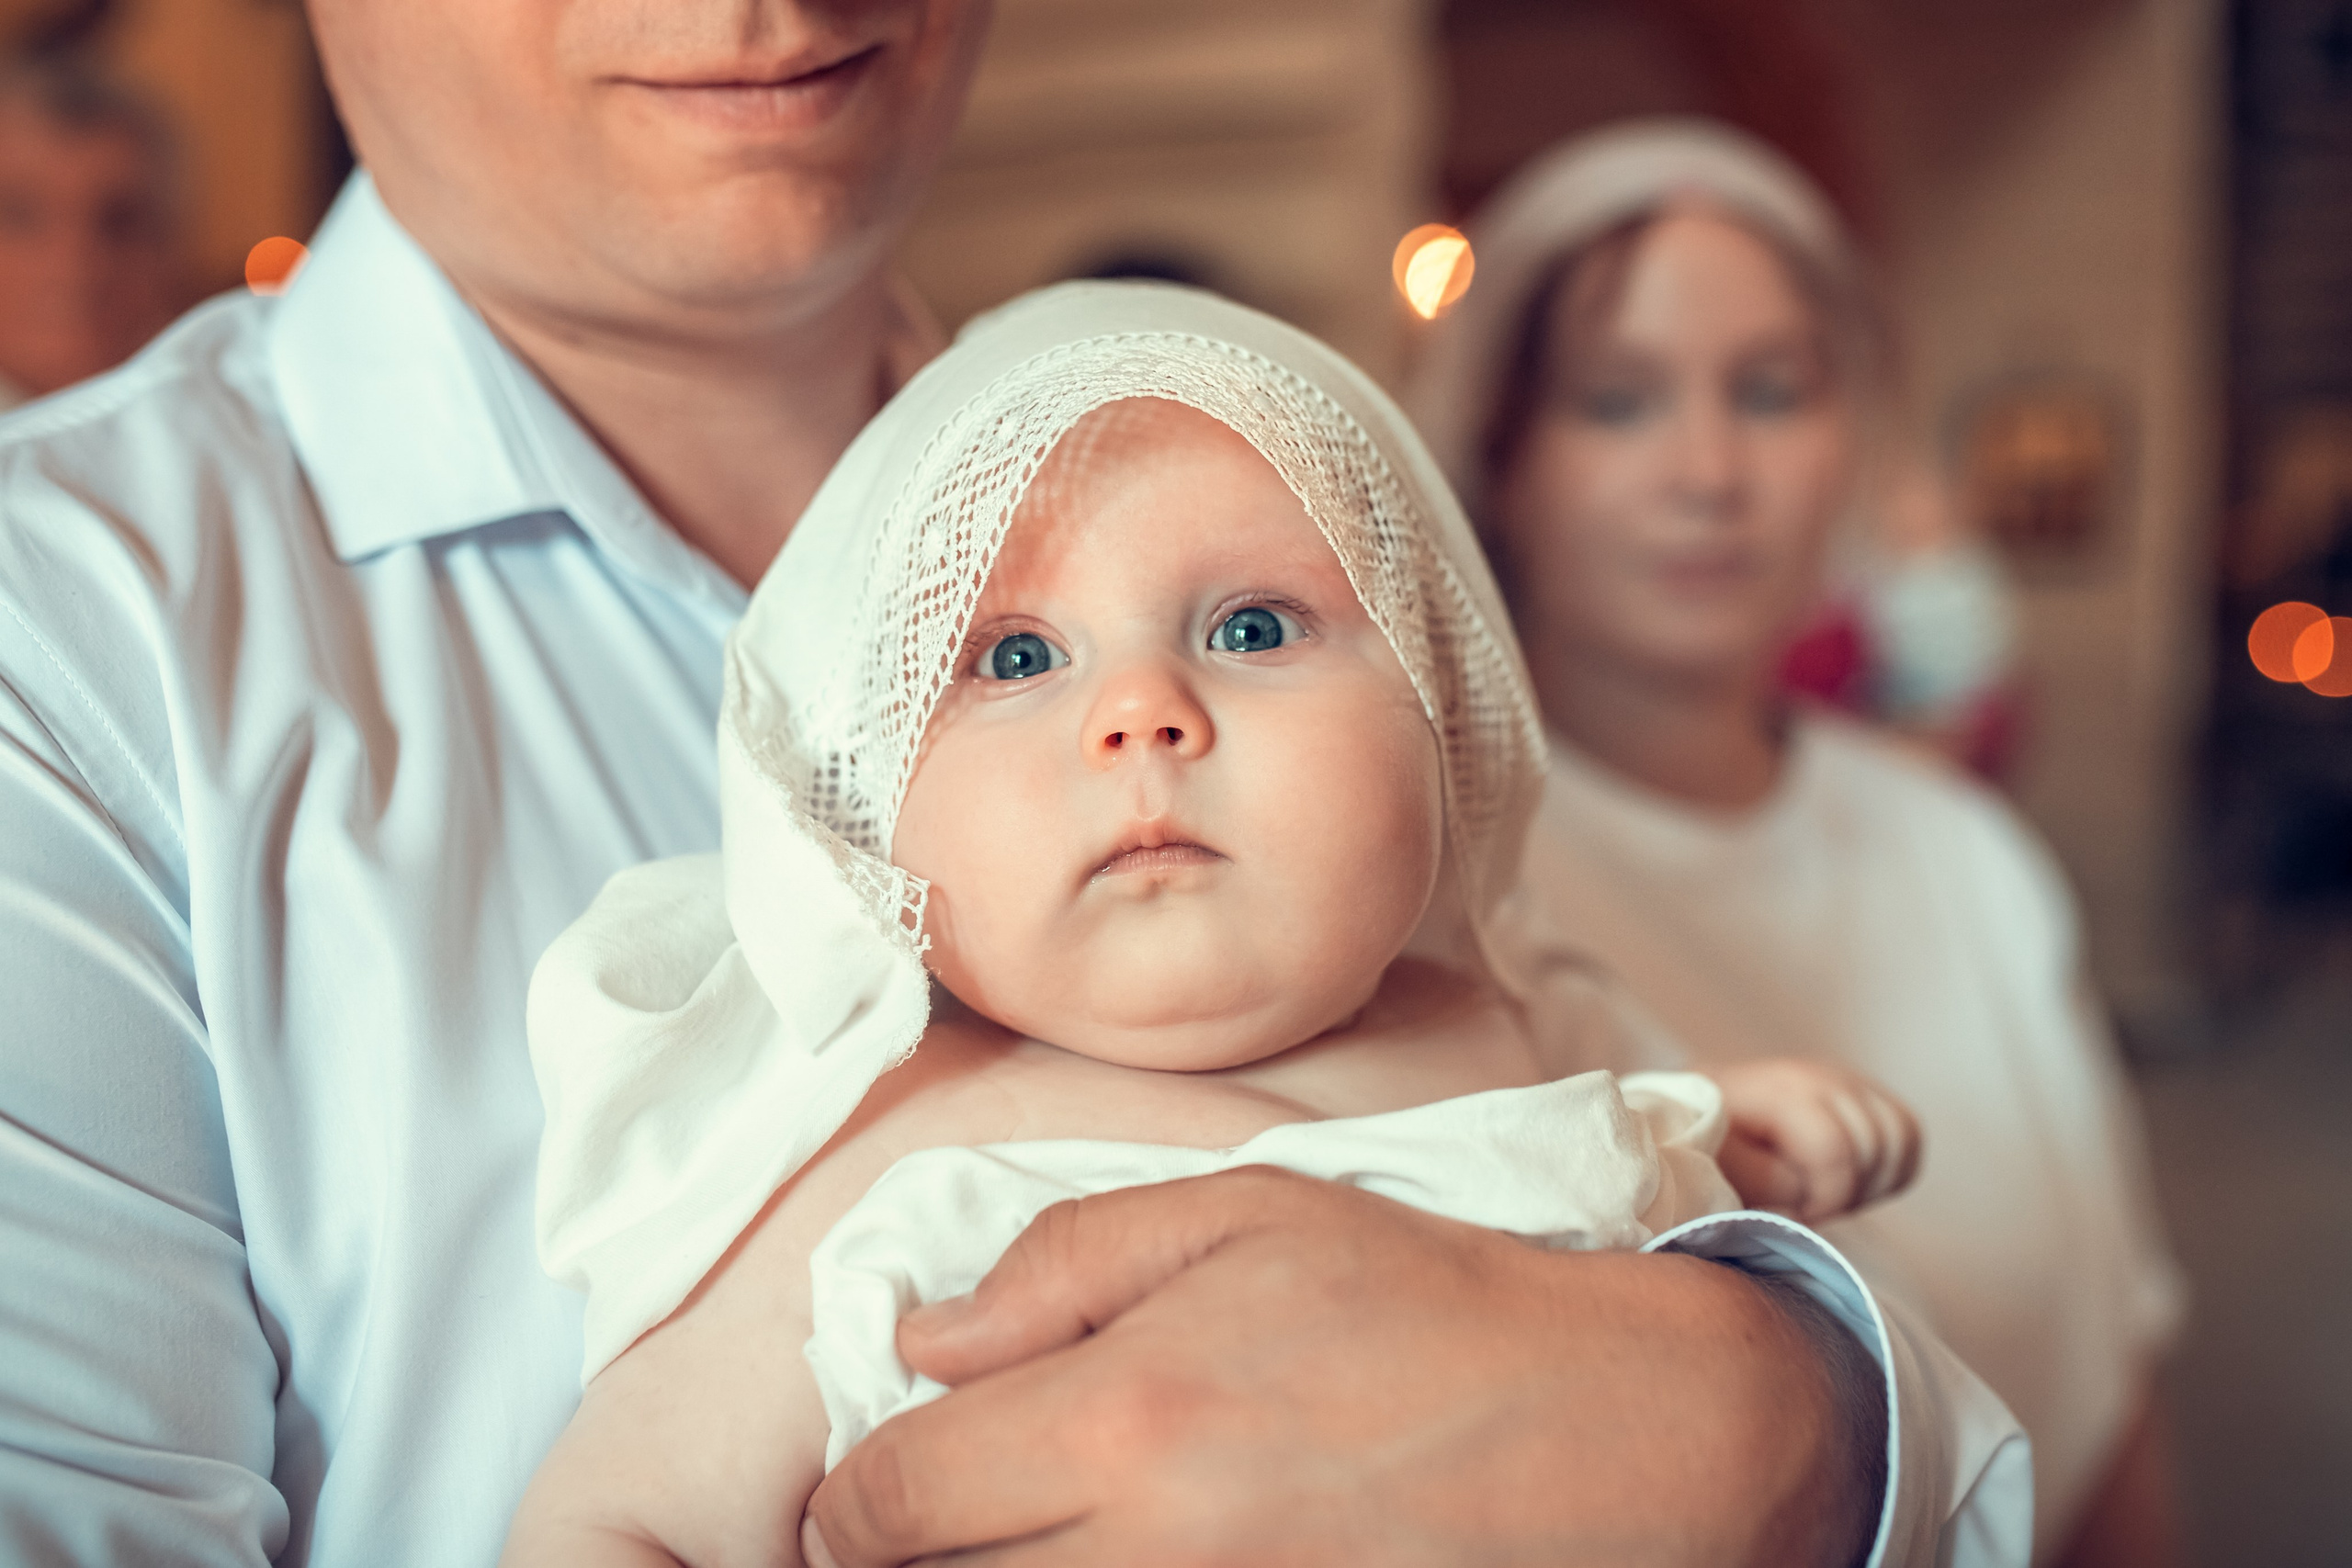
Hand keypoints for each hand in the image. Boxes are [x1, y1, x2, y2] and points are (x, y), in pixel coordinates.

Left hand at [803, 1167, 1878, 1566]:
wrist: (1610, 1426)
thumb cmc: (1425, 1301)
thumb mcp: (1244, 1215)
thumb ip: (1062, 1265)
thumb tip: (926, 1340)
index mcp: (1125, 1415)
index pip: (891, 1502)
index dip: (851, 1502)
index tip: (875, 1488)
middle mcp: (1151, 1550)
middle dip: (918, 1553)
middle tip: (960, 1511)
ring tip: (1041, 1529)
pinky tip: (1131, 1549)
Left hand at [1709, 1059, 1921, 1222]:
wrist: (1711, 1105)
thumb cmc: (1713, 1141)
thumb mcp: (1725, 1167)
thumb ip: (1772, 1182)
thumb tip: (1816, 1191)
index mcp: (1784, 1091)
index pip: (1836, 1152)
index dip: (1827, 1199)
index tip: (1801, 1214)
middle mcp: (1826, 1076)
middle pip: (1876, 1148)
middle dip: (1850, 1193)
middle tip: (1812, 1206)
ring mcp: (1851, 1080)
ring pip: (1902, 1138)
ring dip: (1875, 1181)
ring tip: (1832, 1193)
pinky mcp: (1867, 1092)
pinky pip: (1909, 1132)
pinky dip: (1894, 1166)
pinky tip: (1857, 1181)